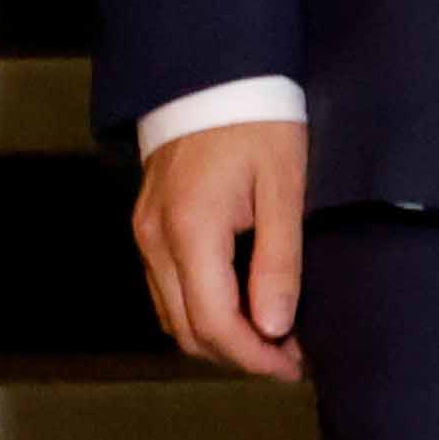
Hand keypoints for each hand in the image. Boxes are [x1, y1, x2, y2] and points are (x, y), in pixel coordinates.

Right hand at [133, 121, 311, 384]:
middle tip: (291, 357)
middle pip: (188, 330)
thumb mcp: (285, 186)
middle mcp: (156, 238)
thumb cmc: (258, 121)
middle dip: (239, 354)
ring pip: (173, 315)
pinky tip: (243, 304)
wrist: (215, 74)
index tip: (293, 366)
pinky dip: (202, 309)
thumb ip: (279, 260)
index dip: (254, 356)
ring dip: (219, 335)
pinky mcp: (148, 225)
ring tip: (274, 335)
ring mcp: (145, 233)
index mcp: (191, 230)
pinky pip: (168, 288)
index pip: (214, 324)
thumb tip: (274, 327)